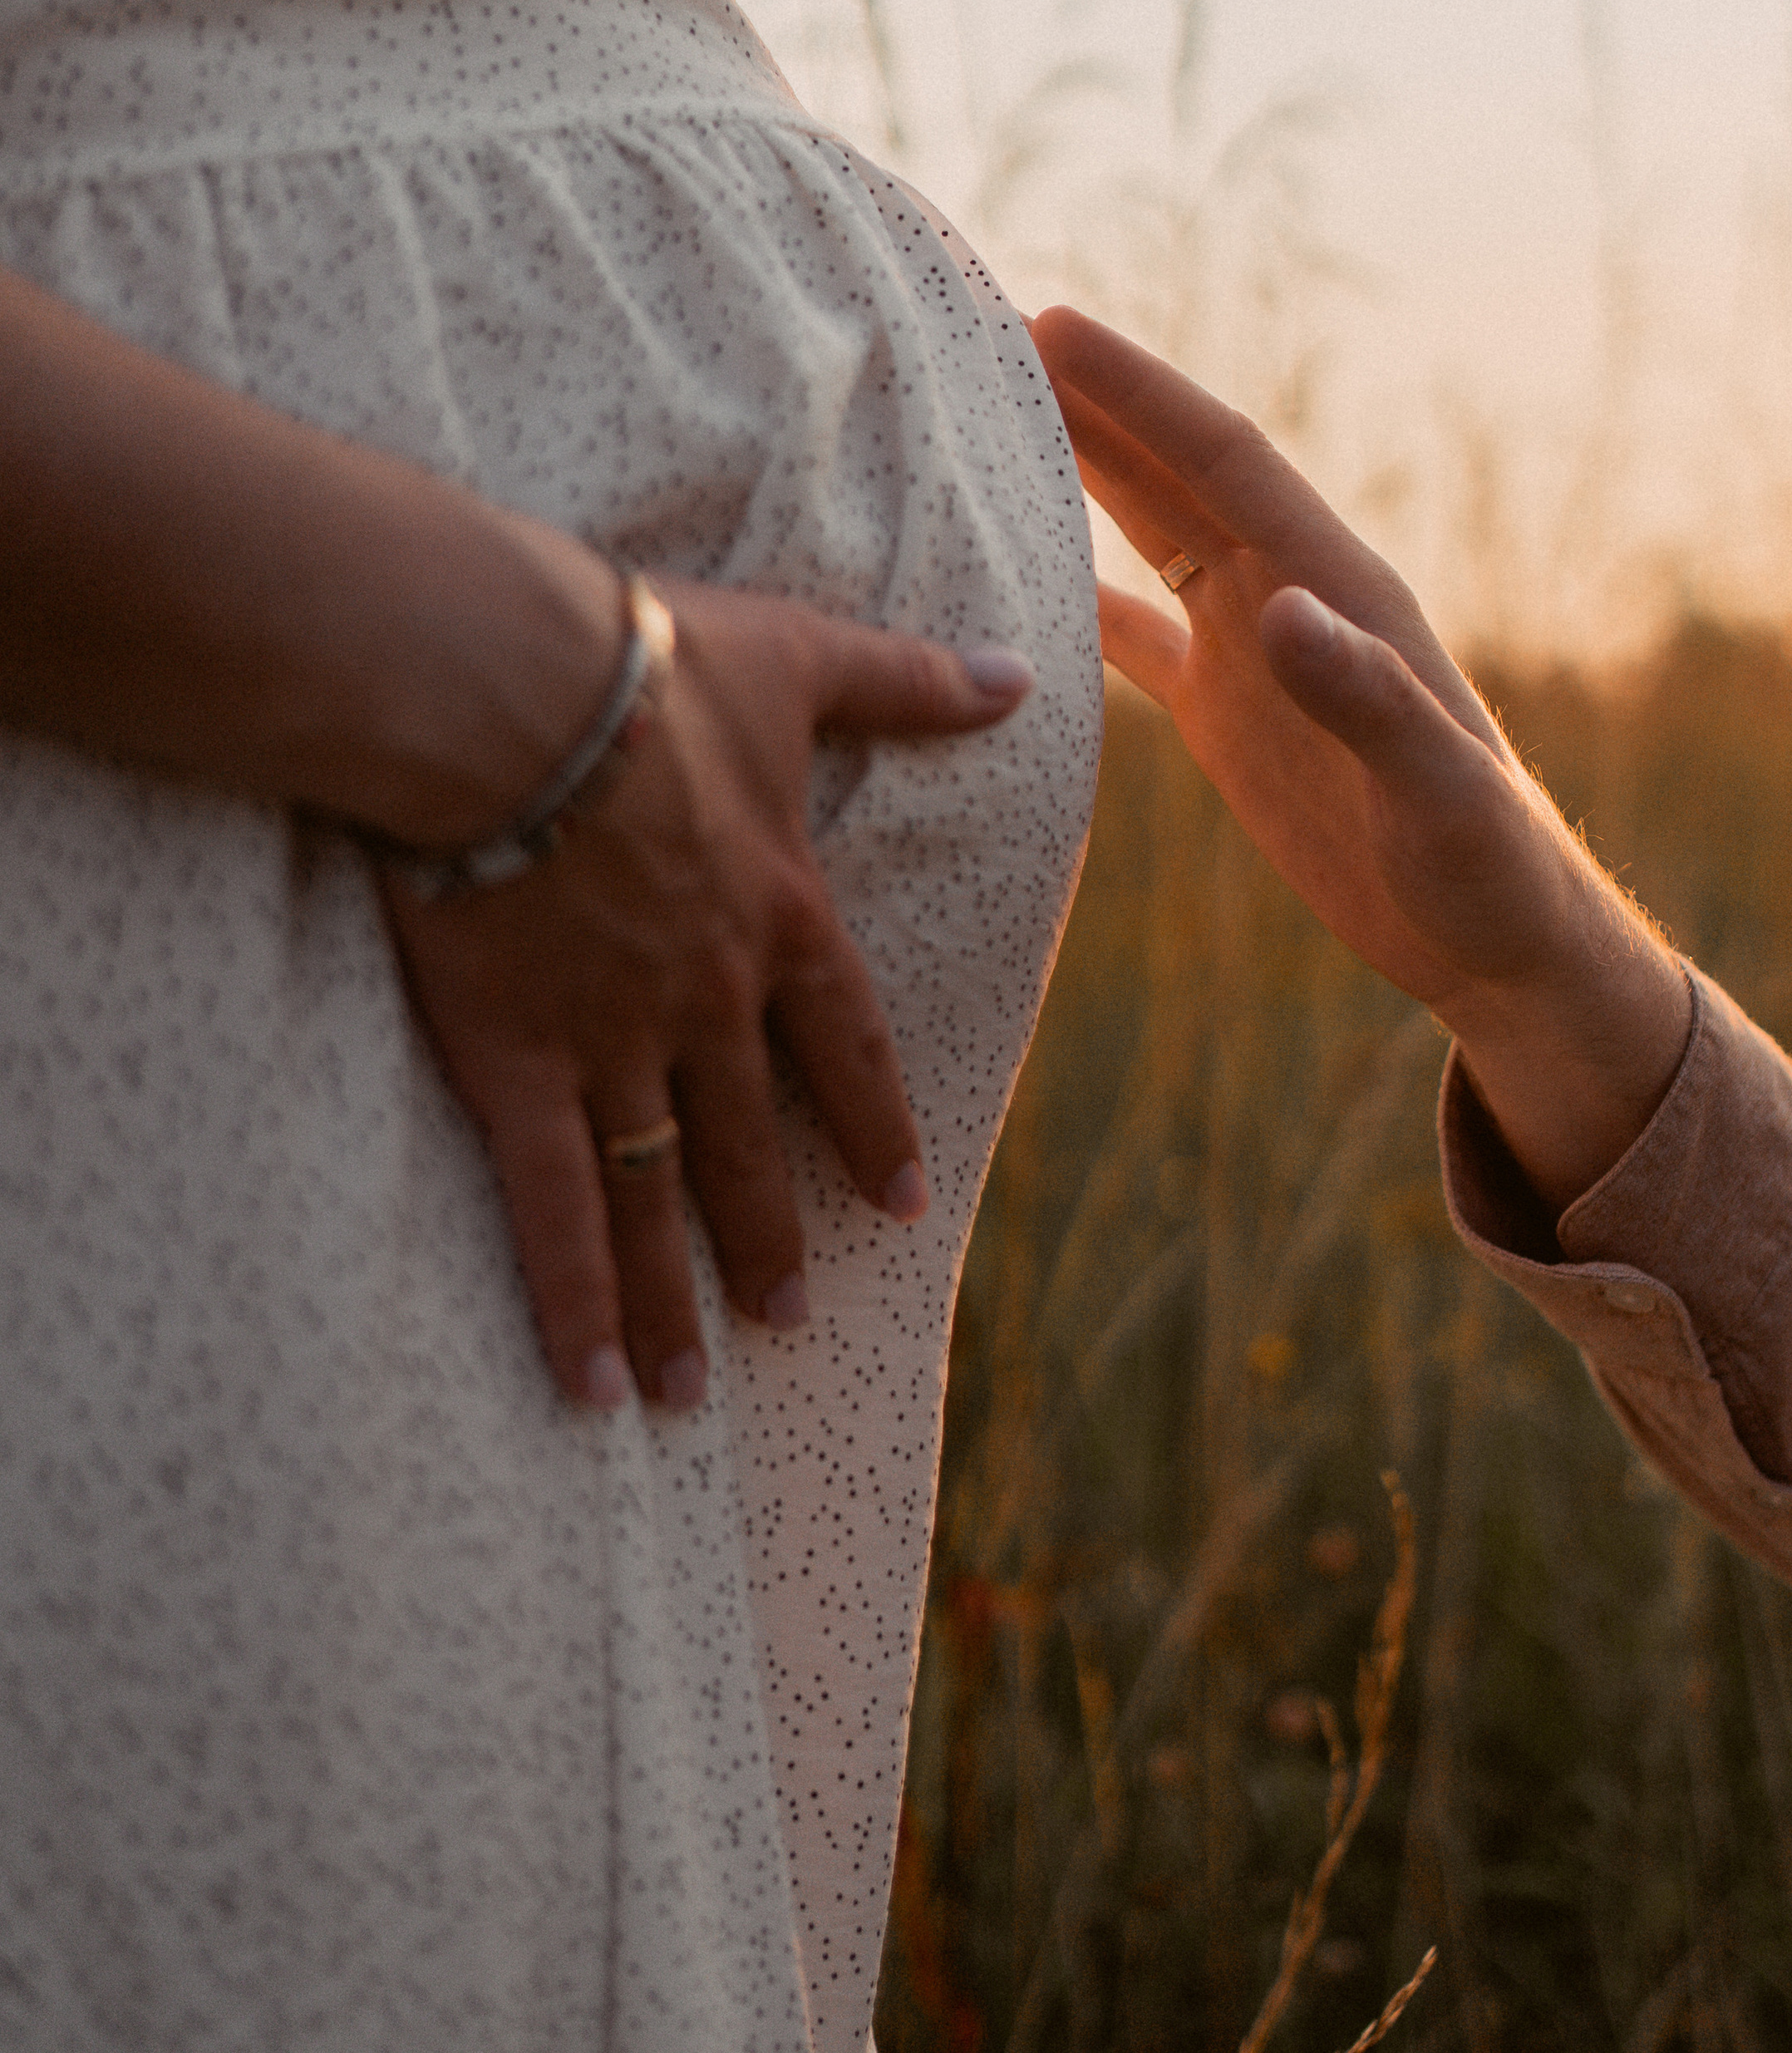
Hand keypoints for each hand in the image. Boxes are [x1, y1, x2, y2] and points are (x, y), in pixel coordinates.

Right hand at [382, 586, 1032, 1410]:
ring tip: (684, 1392)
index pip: (845, 1047)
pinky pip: (551, 1210)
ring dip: (673, 1303)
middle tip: (792, 1315)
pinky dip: (572, 1303)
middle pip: (747, 1143)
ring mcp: (617, 1044)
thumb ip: (908, 682)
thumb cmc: (651, 663)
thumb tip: (1020, 675)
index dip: (871, 1127)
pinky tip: (586, 1387)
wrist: (511, 692)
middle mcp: (712, 1002)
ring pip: (657, 1199)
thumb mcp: (801, 660)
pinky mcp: (517, 1063)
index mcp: (782, 918)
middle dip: (767, 1238)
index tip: (900, 1202)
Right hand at [1031, 306, 1688, 1206]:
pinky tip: (1019, 572)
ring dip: (1082, 469)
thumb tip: (1280, 609)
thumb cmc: (1490, 869)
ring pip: (1152, 530)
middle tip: (989, 331)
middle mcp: (1291, 599)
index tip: (1051, 325)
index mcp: (1339, 590)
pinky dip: (1082, 596)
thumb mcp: (1436, 792)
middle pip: (1174, 471)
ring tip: (993, 411)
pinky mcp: (1231, 717)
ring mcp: (1257, 655)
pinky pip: (1140, 634)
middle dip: (1091, 398)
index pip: (1223, 460)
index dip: (1139, 391)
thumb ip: (1366, 699)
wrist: (1501, 941)